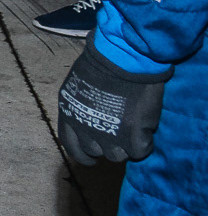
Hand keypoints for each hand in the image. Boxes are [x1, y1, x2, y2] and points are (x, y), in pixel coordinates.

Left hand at [57, 38, 169, 163]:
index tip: (91, 158)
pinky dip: (144, 144)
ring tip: (132, 131)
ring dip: (125, 147)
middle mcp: (85, 127)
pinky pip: (140, 151)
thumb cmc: (102, 64)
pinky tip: (145, 132)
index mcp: (69, 113)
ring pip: (117, 155)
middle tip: (118, 137)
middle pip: (95, 152)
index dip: (81, 154)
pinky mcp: (133, 135)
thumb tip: (87, 120)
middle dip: (105, 147)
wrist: (123, 56)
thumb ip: (81, 106)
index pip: (71, 145)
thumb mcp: (78, 85)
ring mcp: (109, 133)